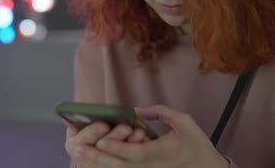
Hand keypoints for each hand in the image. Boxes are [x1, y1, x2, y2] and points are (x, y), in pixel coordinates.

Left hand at [74, 105, 229, 167]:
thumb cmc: (196, 144)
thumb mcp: (185, 122)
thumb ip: (161, 113)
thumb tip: (137, 111)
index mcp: (164, 152)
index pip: (137, 154)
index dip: (119, 149)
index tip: (103, 142)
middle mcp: (153, 167)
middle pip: (122, 167)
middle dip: (99, 159)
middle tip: (78, 150)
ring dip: (98, 164)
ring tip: (79, 155)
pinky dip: (107, 167)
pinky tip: (92, 162)